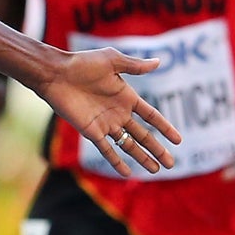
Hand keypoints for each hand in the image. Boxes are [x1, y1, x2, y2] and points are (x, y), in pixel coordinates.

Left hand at [39, 46, 180, 175]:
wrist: (56, 74)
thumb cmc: (82, 64)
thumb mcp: (112, 60)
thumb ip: (135, 66)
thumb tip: (159, 62)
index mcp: (126, 97)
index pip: (151, 116)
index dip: (165, 128)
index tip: (178, 140)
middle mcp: (118, 113)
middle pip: (142, 135)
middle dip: (157, 149)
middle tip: (170, 164)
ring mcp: (105, 124)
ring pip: (128, 145)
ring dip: (141, 157)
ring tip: (156, 170)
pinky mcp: (91, 131)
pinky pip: (106, 150)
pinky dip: (116, 161)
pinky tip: (127, 173)